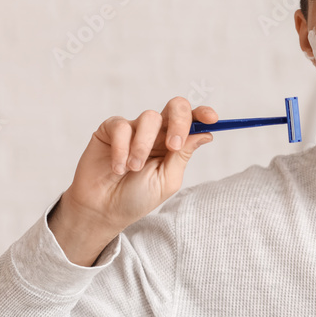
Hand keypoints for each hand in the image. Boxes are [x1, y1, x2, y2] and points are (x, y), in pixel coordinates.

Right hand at [49, 97, 217, 264]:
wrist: (102, 209)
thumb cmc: (136, 197)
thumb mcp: (167, 179)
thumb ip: (183, 155)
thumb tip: (206, 133)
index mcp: (174, 144)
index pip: (193, 121)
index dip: (203, 114)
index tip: (213, 119)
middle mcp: (157, 133)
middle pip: (175, 107)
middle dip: (179, 122)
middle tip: (172, 146)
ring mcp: (134, 129)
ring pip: (149, 117)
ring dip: (144, 146)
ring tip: (134, 168)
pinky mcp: (110, 130)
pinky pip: (122, 126)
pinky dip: (122, 149)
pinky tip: (118, 168)